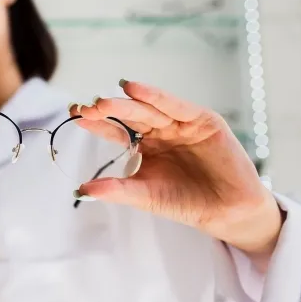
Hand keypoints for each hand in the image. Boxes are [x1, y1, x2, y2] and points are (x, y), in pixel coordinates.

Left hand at [71, 80, 283, 257]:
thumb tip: (79, 190)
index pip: (115, 131)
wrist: (226, 212)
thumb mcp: (144, 196)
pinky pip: (176, 106)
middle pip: (129, 116)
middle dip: (107, 110)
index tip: (74, 114)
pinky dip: (156, 97)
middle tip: (86, 107)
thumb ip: (115, 190)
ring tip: (103, 100)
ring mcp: (181, 124)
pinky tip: (135, 89)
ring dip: (127, 103)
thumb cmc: (185, 203)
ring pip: (149, 109)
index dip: (96, 123)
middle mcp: (160, 131)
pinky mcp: (202, 120)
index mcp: (144, 147)